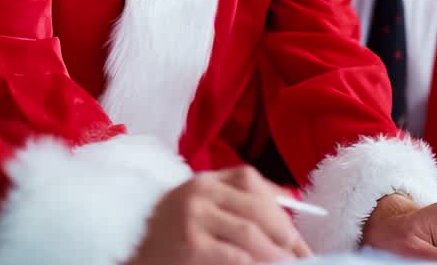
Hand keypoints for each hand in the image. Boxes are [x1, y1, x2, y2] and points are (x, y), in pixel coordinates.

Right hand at [128, 166, 312, 264]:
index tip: (296, 235)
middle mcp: (199, 191)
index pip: (251, 180)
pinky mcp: (191, 245)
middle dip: (286, 235)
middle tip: (302, 258)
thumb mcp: (202, 210)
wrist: (134, 258)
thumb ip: (238, 202)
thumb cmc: (173, 237)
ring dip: (278, 255)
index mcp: (204, 179)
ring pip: (252, 234)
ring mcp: (193, 217)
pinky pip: (237, 257)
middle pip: (258, 207)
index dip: (280, 208)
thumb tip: (291, 202)